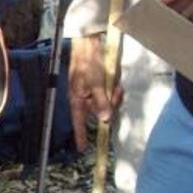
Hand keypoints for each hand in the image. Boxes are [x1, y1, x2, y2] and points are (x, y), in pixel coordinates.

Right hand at [67, 34, 123, 151]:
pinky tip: (114, 80)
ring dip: (114, 96)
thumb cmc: (87, 62)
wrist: (89, 43)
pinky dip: (114, 89)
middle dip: (109, 105)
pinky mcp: (100, 85)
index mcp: (78, 99)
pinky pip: (110, 93)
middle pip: (99, 112)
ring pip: (107, 103)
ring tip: (115, 84)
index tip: (82, 149)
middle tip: (115, 93)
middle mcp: (85, 97)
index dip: (81, 135)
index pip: (79, 122)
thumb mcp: (95, 83)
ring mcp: (93, 91)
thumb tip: (104, 120)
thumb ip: (101, 101)